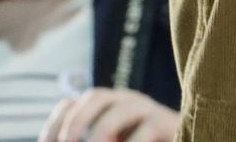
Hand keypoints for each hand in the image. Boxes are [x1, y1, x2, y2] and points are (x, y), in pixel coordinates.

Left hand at [39, 88, 178, 141]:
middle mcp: (123, 100)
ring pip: (122, 108)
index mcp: (103, 107)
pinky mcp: (166, 121)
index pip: (71, 104)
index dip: (55, 123)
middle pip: (95, 97)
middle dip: (76, 121)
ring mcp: (146, 108)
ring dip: (102, 130)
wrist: (180, 139)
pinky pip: (147, 128)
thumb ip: (89, 141)